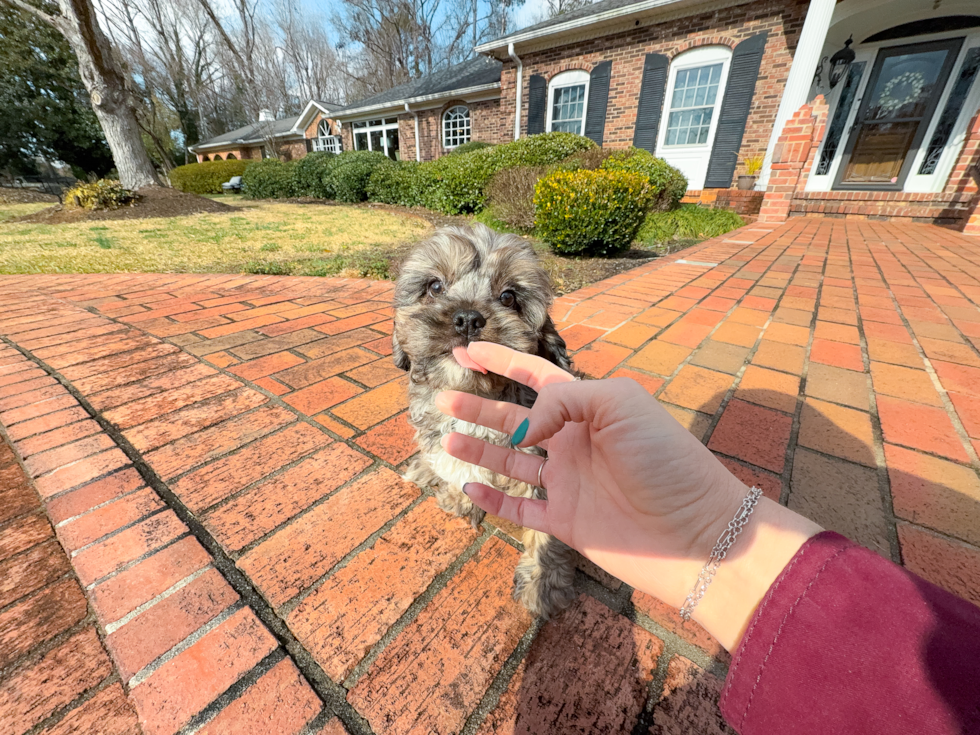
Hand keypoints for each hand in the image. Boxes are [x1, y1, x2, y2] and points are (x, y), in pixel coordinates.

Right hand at [437, 342, 820, 649]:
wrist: (695, 531)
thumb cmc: (666, 460)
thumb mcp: (618, 404)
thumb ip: (562, 402)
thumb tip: (520, 428)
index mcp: (588, 408)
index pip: (535, 378)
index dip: (501, 362)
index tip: (466, 352)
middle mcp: (574, 442)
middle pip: (514, 419)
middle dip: (478, 408)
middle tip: (442, 400)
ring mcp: (569, 482)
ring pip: (511, 462)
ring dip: (478, 450)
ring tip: (447, 440)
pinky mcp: (566, 520)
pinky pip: (520, 509)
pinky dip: (493, 499)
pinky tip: (471, 486)